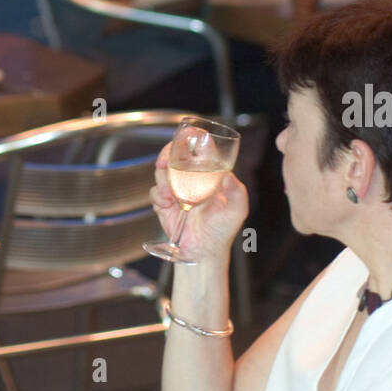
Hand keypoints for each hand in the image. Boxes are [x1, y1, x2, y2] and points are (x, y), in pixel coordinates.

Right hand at [149, 141, 248, 261]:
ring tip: (171, 193)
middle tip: (165, 161)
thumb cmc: (222, 229)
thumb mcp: (236, 209)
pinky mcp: (164, 201)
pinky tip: (169, 203)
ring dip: (164, 178)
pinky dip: (159, 194)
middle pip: (175, 153)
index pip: (199, 147)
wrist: (203, 252)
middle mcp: (192, 177)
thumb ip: (236, 191)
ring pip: (162, 170)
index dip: (192, 139)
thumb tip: (228, 176)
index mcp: (210, 173)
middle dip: (168, 153)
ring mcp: (176, 188)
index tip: (186, 138)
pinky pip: (154, 191)